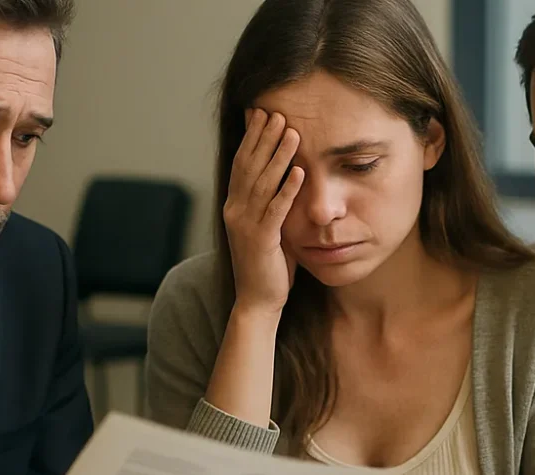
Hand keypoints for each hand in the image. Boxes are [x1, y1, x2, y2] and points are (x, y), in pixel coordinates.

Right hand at [223, 108, 304, 314]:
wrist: (256, 301)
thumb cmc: (267, 265)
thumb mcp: (266, 227)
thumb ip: (271, 203)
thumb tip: (284, 177)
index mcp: (235, 206)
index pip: (242, 163)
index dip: (251, 137)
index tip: (262, 113)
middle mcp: (235, 211)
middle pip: (249, 166)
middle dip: (263, 138)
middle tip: (276, 112)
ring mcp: (246, 225)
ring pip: (262, 183)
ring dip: (278, 156)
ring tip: (291, 132)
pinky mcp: (262, 241)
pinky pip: (276, 209)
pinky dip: (287, 189)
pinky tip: (299, 171)